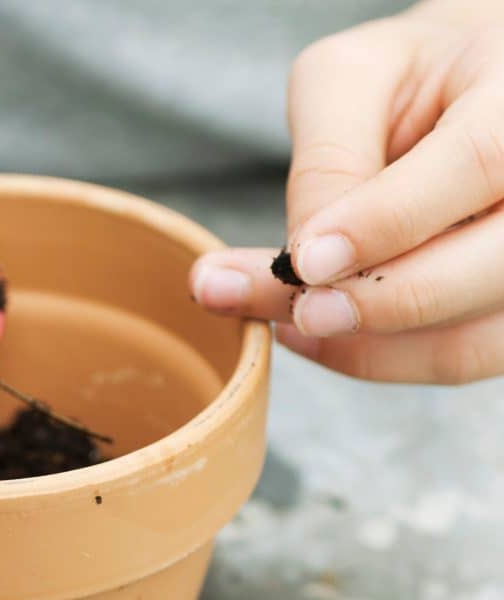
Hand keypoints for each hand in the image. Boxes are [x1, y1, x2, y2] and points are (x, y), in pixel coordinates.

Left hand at [190, 3, 503, 383]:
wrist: (478, 86)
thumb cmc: (415, 74)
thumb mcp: (356, 76)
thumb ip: (329, 156)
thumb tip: (305, 257)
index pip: (476, 164)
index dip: (384, 224)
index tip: (304, 262)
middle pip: (488, 268)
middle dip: (376, 301)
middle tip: (291, 310)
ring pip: (475, 337)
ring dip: (367, 346)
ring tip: (284, 322)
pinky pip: (461, 356)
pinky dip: (381, 358)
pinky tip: (317, 335)